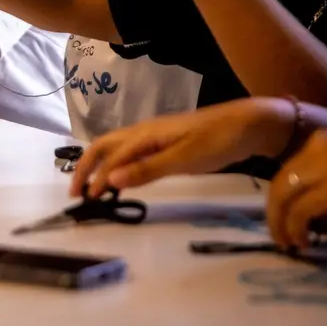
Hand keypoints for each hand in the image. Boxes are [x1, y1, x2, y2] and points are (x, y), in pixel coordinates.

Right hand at [70, 97, 297, 198]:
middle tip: (76, 192)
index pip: (112, 157)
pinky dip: (118, 165)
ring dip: (100, 165)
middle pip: (104, 146)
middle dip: (86, 167)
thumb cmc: (218, 141)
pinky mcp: (166, 143)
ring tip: (92, 187)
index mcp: (145, 135)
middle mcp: (144, 133)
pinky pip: (132, 152)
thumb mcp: (184, 159)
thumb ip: (147, 169)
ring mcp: (155, 137)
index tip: (86, 200)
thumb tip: (111, 179)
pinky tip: (121, 177)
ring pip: (117, 148)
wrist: (250, 125)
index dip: (96, 178)